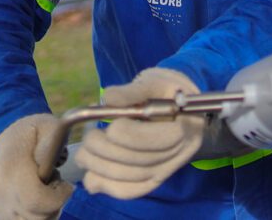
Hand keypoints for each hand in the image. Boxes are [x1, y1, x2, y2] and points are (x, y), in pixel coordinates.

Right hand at [0, 113, 72, 219]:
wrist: (2, 134)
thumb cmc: (30, 131)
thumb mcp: (48, 127)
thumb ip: (55, 143)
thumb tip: (54, 164)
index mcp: (11, 169)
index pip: (37, 201)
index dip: (58, 198)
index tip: (67, 185)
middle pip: (35, 217)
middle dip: (54, 205)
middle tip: (58, 186)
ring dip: (44, 212)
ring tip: (47, 190)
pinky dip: (32, 213)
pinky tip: (37, 195)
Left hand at [75, 68, 203, 198]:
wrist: (176, 105)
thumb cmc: (165, 90)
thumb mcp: (155, 81)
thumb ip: (133, 90)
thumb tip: (107, 98)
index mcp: (187, 125)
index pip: (161, 141)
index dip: (131, 136)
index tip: (112, 124)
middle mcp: (182, 153)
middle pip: (142, 162)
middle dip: (107, 150)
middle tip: (89, 136)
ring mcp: (168, 169)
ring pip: (132, 178)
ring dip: (100, 168)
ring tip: (84, 152)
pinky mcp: (153, 179)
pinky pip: (130, 190)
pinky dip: (106, 186)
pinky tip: (91, 176)